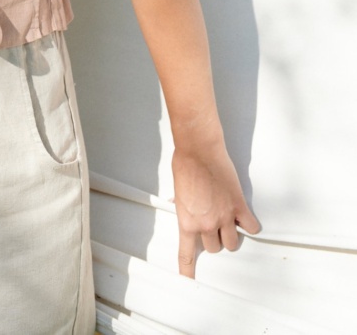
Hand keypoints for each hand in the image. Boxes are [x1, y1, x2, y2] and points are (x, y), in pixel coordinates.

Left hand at [172, 146, 260, 278]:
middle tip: (213, 225)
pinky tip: (245, 218)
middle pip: (213, 247)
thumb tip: (188, 210)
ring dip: (230, 234)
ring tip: (228, 222)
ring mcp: (224, 217)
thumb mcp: (179, 192)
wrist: (199, 149)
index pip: (186, 253)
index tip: (188, 282)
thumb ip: (186, 207)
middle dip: (214, 238)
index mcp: (187, 221)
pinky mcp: (239, 206)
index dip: (188, 270)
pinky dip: (249, 225)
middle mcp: (206, 224)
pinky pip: (250, 227)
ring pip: (232, 242)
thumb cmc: (185, 164)